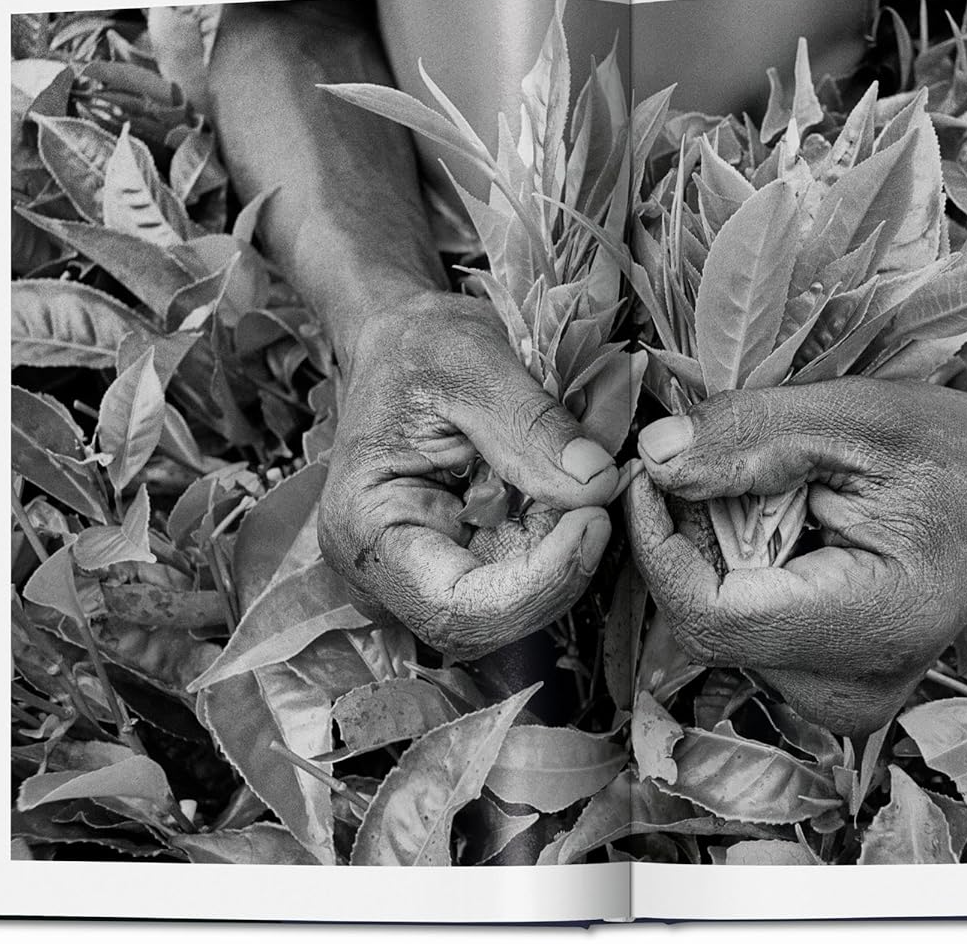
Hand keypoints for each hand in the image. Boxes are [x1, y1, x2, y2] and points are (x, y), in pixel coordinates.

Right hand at [318, 293, 618, 659]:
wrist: (405, 344)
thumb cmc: (418, 347)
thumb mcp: (475, 363)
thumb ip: (533, 426)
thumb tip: (597, 483)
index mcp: (365, 529)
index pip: (454, 608)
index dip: (535, 584)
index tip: (592, 521)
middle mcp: (388, 570)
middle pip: (490, 621)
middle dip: (560, 570)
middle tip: (601, 497)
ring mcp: (428, 572)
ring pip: (517, 605)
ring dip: (565, 554)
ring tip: (580, 479)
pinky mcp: (466, 561)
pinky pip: (526, 577)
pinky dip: (561, 539)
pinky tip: (568, 491)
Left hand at [625, 377, 966, 735]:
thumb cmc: (953, 444)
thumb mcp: (858, 415)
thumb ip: (752, 436)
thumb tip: (652, 459)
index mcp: (877, 628)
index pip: (710, 615)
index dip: (659, 543)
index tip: (648, 472)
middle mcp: (856, 690)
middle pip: (706, 624)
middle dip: (688, 538)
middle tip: (711, 462)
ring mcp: (844, 701)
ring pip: (717, 631)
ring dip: (711, 553)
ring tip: (765, 493)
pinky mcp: (830, 690)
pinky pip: (744, 635)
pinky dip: (736, 574)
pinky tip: (778, 530)